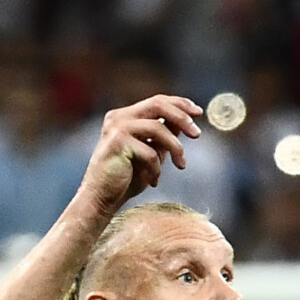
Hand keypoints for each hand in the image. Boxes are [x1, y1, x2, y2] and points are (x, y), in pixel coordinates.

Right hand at [79, 95, 202, 213]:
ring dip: (176, 148)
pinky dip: (156, 168)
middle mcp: (119, 117)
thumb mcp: (151, 153)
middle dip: (182, 118)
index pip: (157, 101)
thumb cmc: (126, 178)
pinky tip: (152, 180)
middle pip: (158, 104)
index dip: (180, 104)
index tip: (198, 113)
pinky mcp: (117, 143)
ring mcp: (116, 128)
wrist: (101, 199)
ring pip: (158, 128)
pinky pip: (150, 152)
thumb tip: (184, 122)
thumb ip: (163, 136)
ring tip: (181, 165)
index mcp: (125, 116)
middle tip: (197, 134)